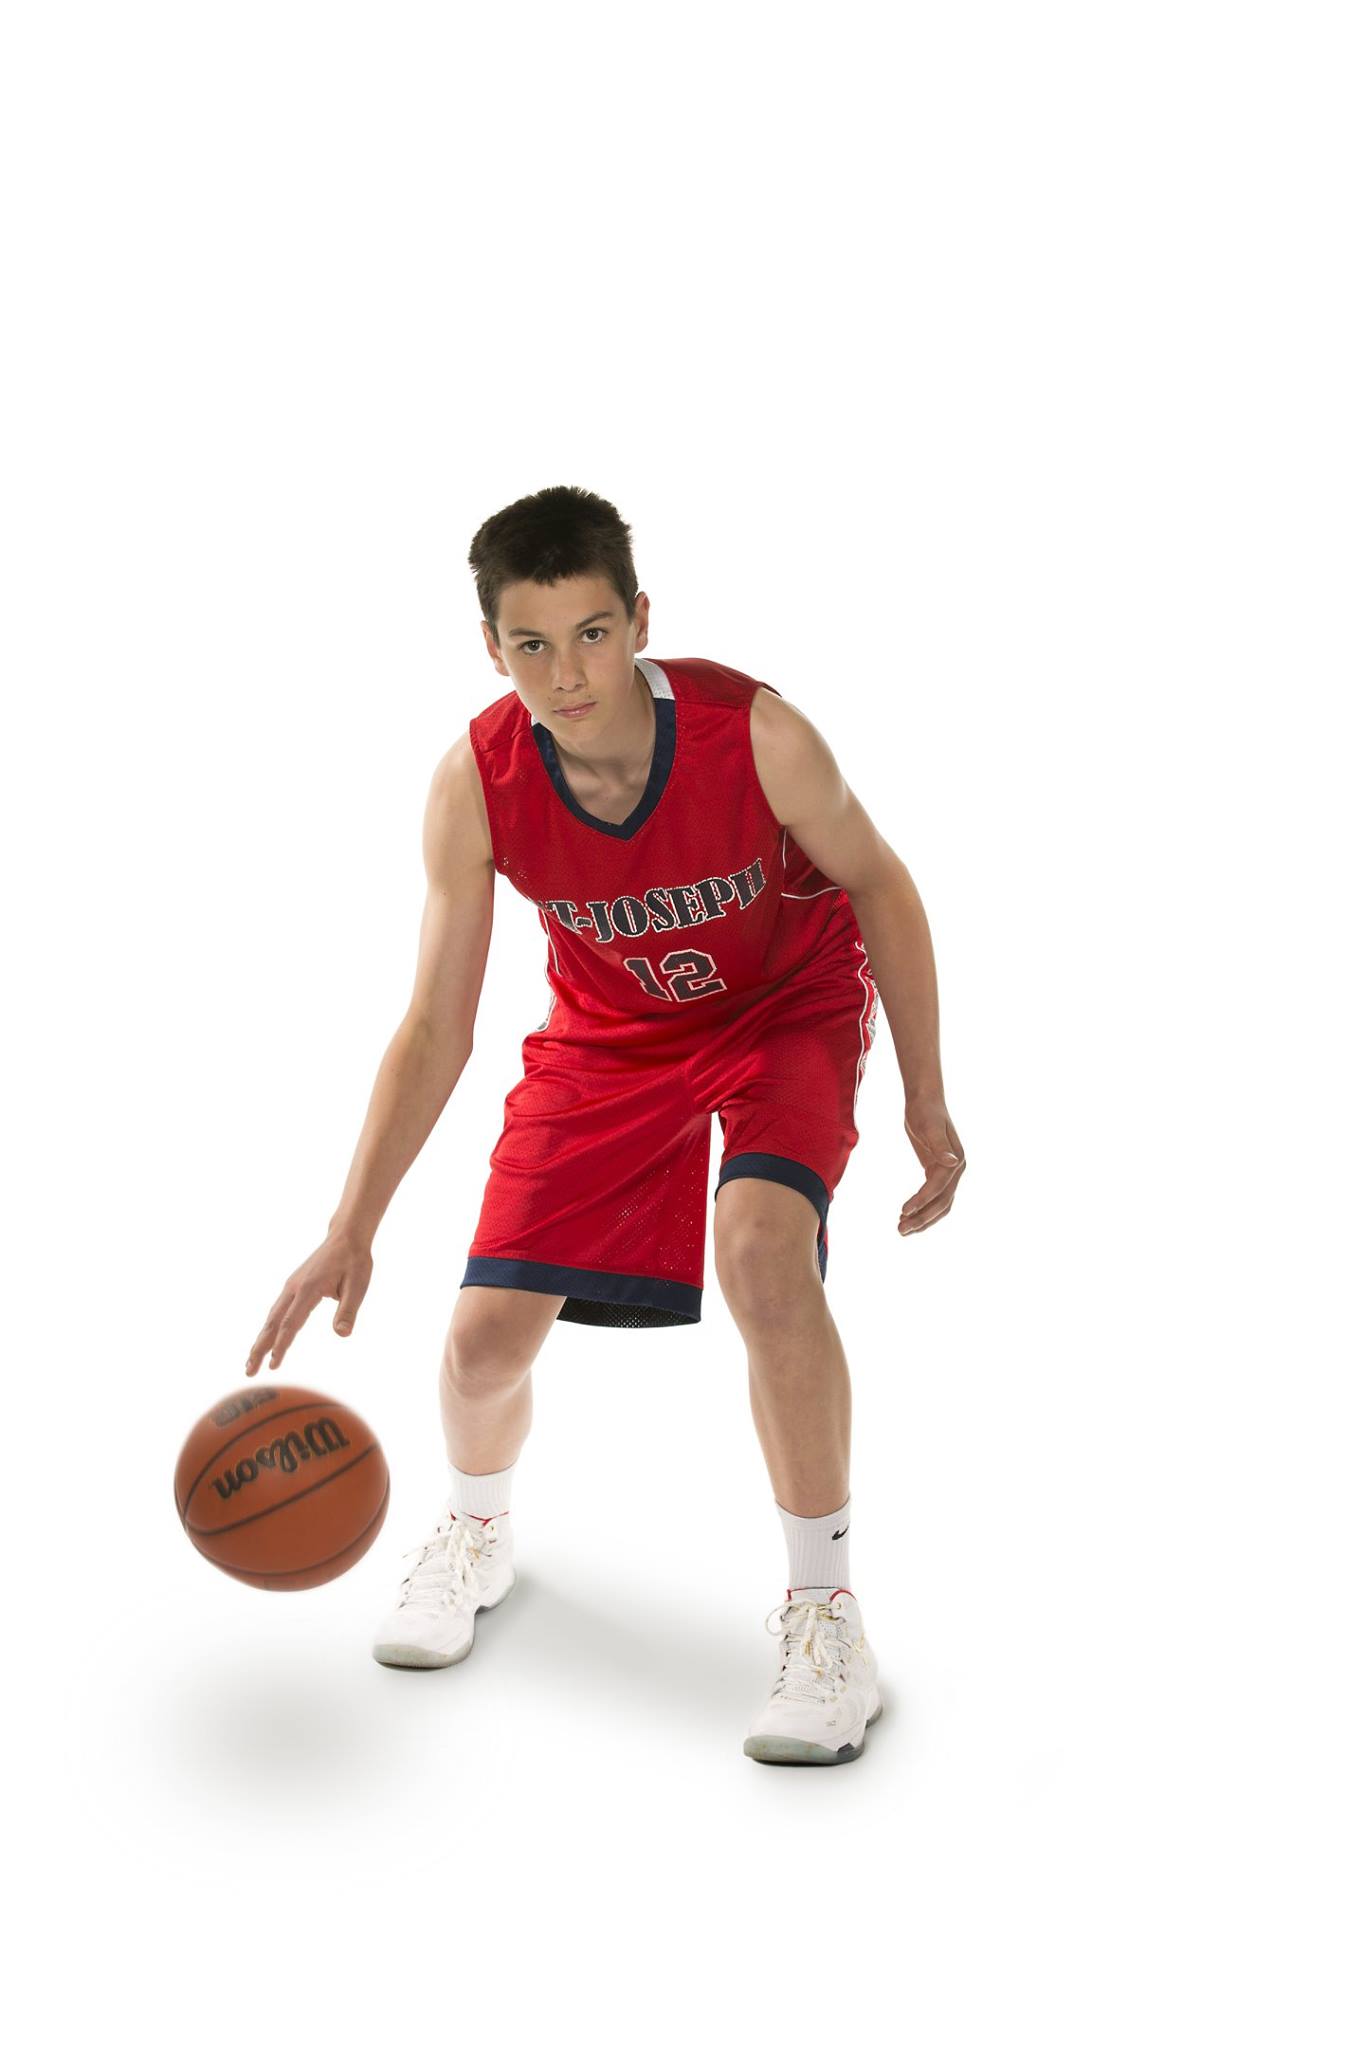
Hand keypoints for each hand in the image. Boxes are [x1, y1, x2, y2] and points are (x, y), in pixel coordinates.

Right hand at [245, 1229, 373, 1375]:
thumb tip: (342, 1335)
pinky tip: (267, 1340)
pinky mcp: (293, 1286)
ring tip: (252, 1362)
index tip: (273, 1365)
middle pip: (272, 1323)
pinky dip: (269, 1328)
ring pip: (272, 1318)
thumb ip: (348, 1310)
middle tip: (249, 1372)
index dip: (281, 1346)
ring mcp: (291, 1287)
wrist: (346, 1237)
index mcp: (308, 1289)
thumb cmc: (354, 1261)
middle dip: (260, 1348)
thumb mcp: (358, 1285)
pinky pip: (277, 1311)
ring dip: (261, 1340)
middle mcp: (294, 1288)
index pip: (290, 1324)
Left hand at [899, 1099, 963, 1235]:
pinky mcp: (937, 1172)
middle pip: (942, 1202)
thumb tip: (952, 1162)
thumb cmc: (925, 1110)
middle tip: (900, 1230)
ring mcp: (948, 1172)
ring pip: (939, 1204)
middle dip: (922, 1218)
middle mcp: (956, 1169)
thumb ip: (939, 1145)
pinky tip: (906, 1214)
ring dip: (923, 1218)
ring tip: (902, 1229)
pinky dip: (921, 1208)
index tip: (903, 1211)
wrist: (925, 1100)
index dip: (922, 1200)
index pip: (938, 1187)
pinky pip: (933, 1196)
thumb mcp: (929, 1126)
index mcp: (956, 1160)